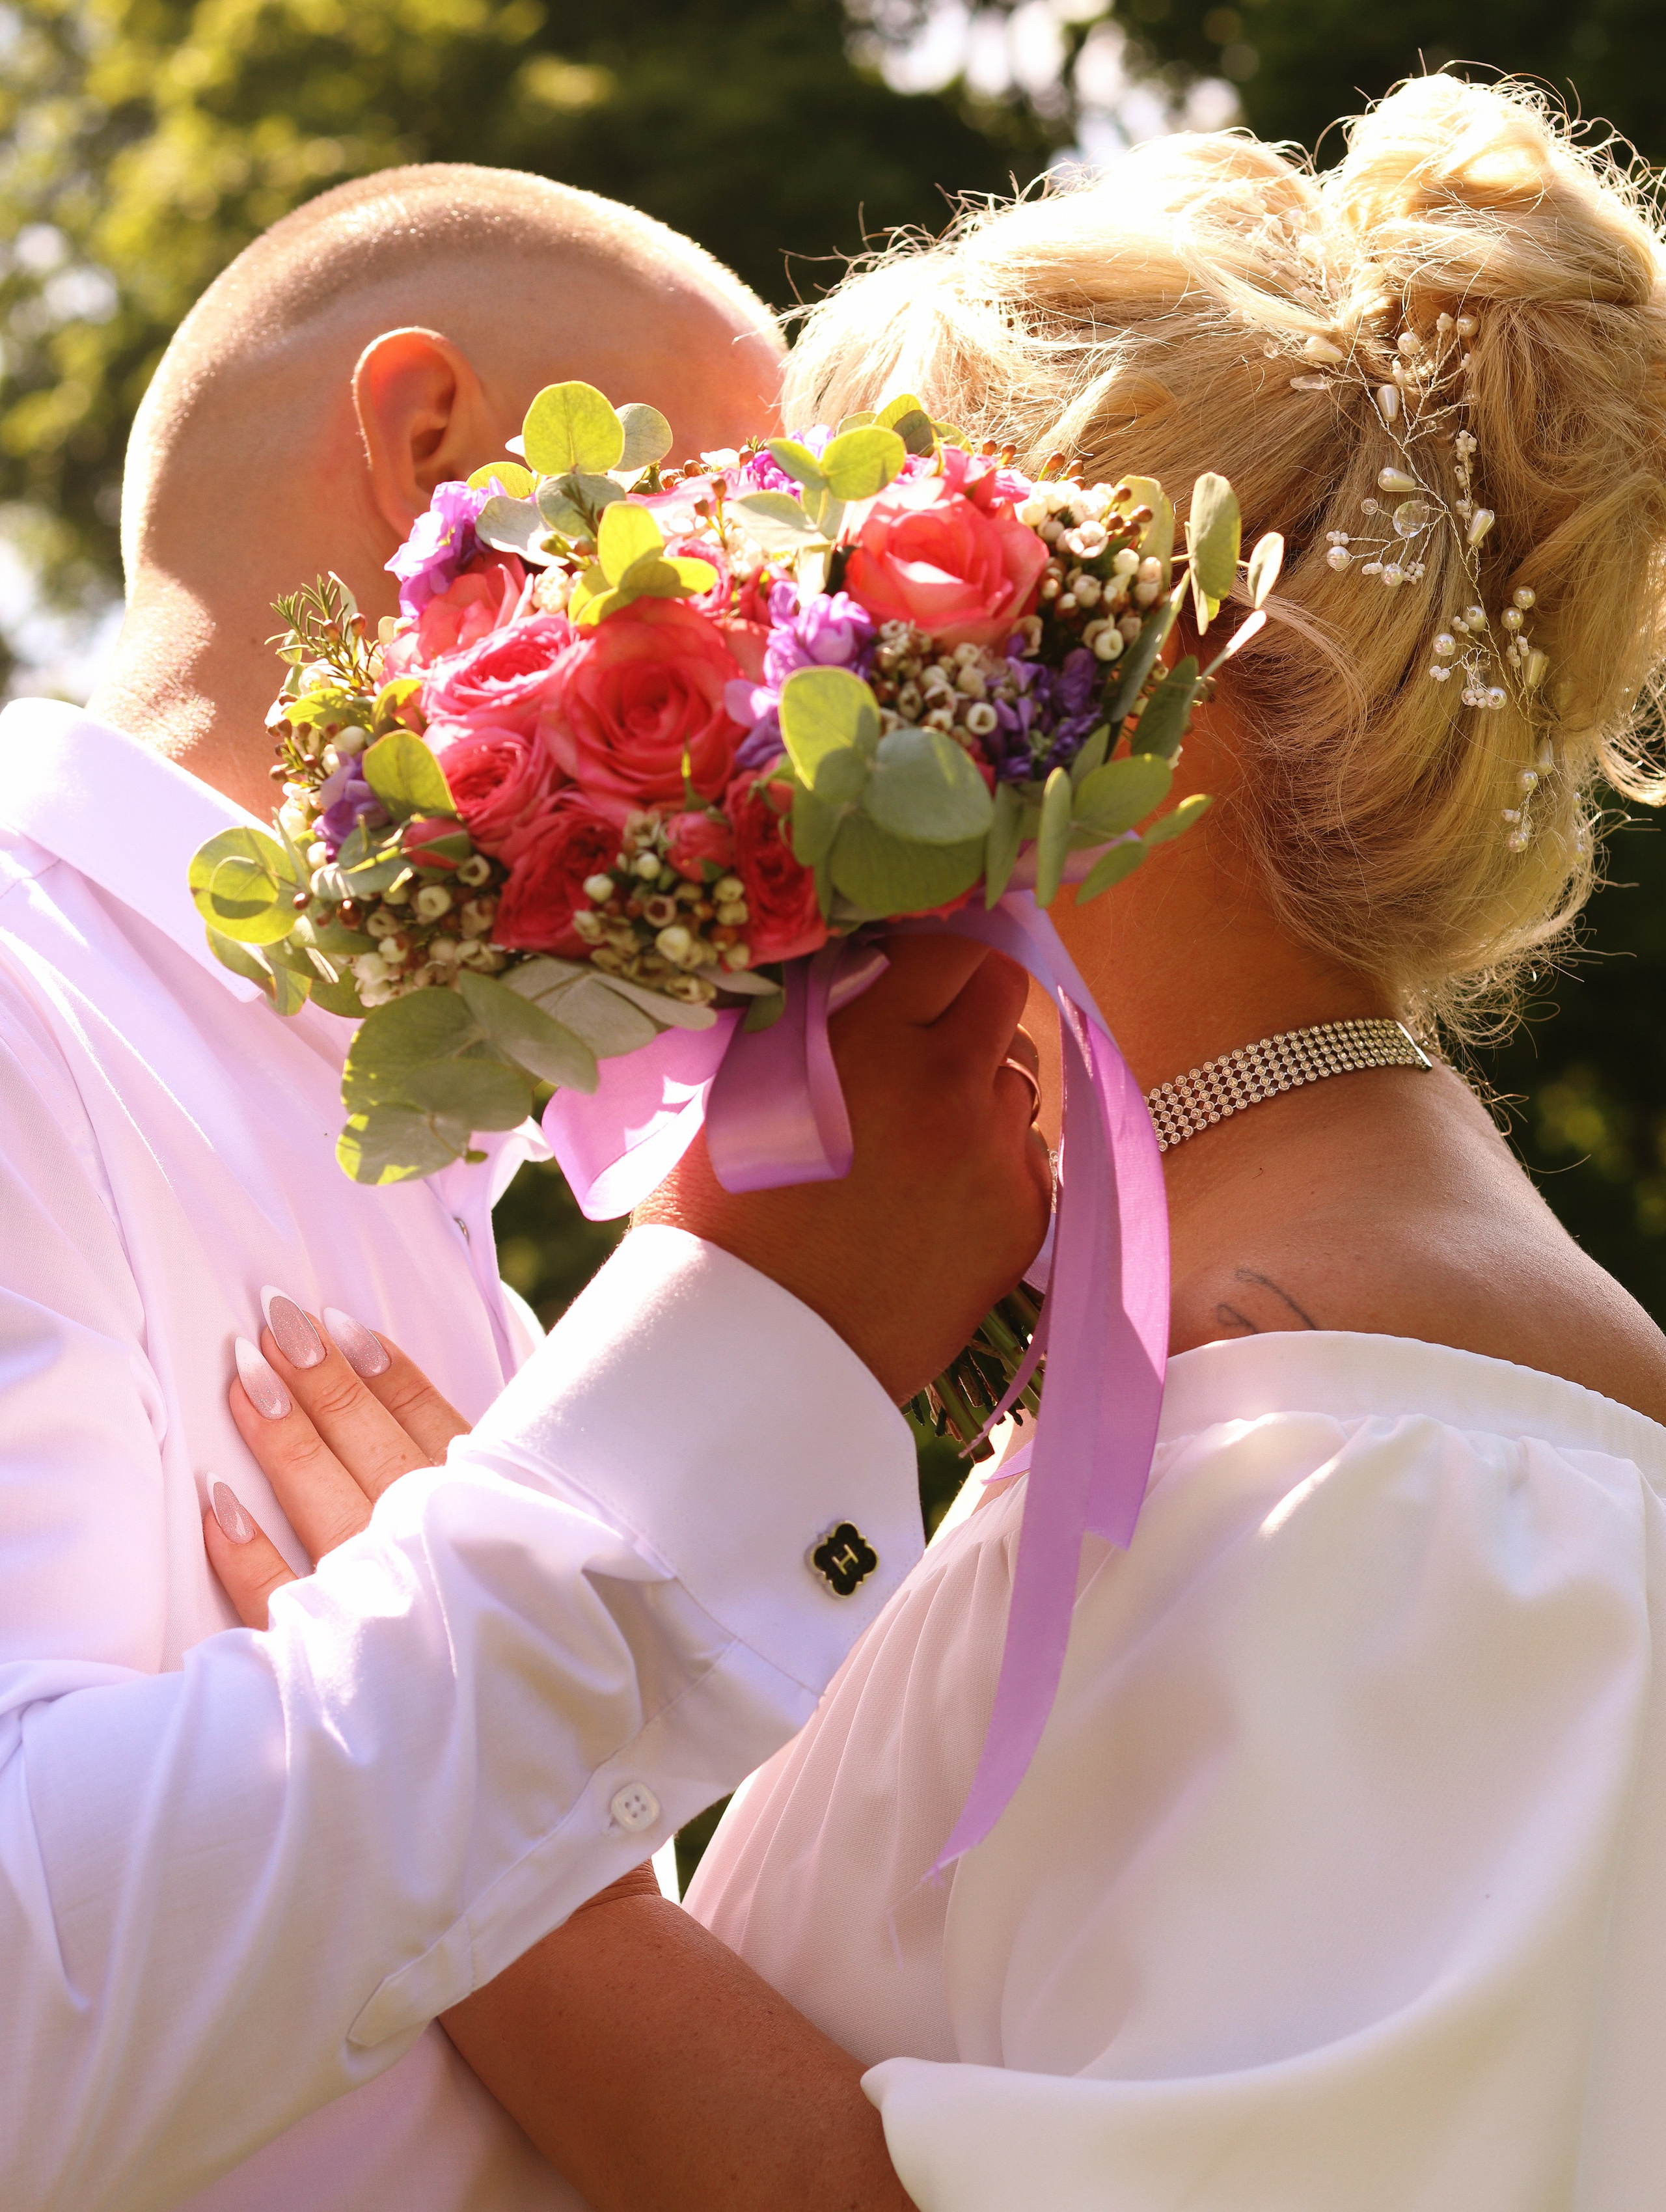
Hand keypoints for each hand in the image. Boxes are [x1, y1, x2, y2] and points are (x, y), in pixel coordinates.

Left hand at [203, 1315, 916, 2211]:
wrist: (559, 1894)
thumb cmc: (610, 1748)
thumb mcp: (620, 1626)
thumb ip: (597, 1545)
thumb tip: (597, 1463)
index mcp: (520, 1551)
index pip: (446, 1439)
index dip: (396, 1378)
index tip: (352, 1325)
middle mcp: (454, 1576)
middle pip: (374, 1454)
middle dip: (324, 1382)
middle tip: (278, 1316)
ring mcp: (393, 1631)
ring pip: (324, 1509)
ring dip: (282, 1439)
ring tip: (244, 1376)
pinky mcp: (344, 1691)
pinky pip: (277, 1609)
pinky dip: (241, 1554)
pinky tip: (211, 1504)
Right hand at [637, 934, 1051, 1402]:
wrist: (756, 1359)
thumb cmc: (721, 1229)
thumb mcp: (746, 1094)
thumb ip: (817, 1027)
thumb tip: (862, 978)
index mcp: (870, 1039)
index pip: (948, 948)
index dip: (925, 965)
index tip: (900, 987)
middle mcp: (947, 1084)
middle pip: (1003, 996)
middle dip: (966, 1012)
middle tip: (920, 1051)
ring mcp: (993, 1154)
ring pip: (1019, 1079)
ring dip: (980, 1091)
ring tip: (918, 1141)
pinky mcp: (1022, 1219)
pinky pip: (1027, 1156)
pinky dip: (992, 1163)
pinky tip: (935, 1200)